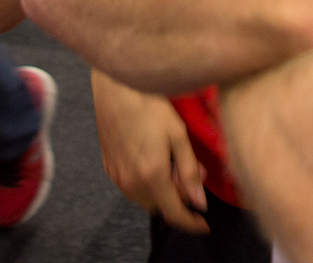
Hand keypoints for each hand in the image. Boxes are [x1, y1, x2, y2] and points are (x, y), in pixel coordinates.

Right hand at [91, 70, 208, 233]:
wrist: (115, 87)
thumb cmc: (149, 104)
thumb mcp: (178, 134)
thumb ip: (189, 172)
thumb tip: (199, 202)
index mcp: (152, 175)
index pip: (175, 214)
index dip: (191, 223)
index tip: (204, 224)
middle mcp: (131, 181)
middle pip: (159, 207)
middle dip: (178, 198)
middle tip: (190, 173)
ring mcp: (117, 175)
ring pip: (145, 199)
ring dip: (161, 191)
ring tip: (172, 162)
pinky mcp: (108, 167)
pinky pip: (131, 187)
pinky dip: (146, 183)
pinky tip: (154, 159)